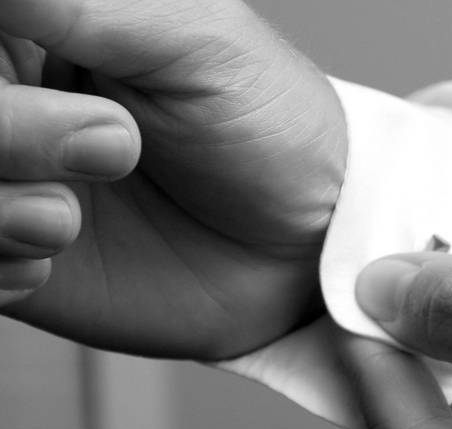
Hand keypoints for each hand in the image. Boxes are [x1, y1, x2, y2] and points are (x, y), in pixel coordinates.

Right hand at [0, 0, 344, 358]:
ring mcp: (7, 176)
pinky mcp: (11, 250)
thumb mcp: (201, 39)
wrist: (299, 248)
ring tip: (69, 219)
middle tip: (114, 145)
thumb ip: (92, 3)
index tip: (40, 78)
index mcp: (41, 23)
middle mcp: (13, 99)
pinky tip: (55, 256)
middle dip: (5, 132)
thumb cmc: (268, 128)